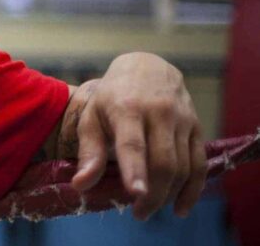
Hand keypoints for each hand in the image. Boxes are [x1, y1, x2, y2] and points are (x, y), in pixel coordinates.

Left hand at [68, 52, 205, 219]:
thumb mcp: (92, 116)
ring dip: (169, 194)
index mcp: (126, 108)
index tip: (136, 194)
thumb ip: (89, 152)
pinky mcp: (197, 127)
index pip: (133, 143)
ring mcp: (182, 119)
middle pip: (162, 162)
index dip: (135, 170)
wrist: (146, 67)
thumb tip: (80, 185)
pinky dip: (193, 189)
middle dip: (153, 194)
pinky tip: (180, 207)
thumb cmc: (112, 97)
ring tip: (149, 209)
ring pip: (183, 166)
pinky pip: (200, 163)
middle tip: (138, 213)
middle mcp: (159, 112)